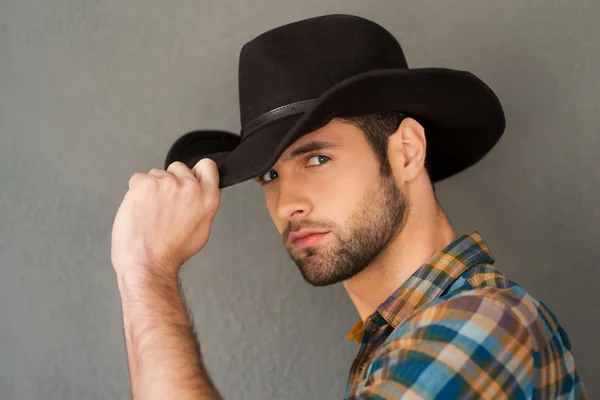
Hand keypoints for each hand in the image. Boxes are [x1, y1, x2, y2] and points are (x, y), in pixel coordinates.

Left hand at [111, 159, 220, 280]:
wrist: (147, 262)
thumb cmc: (171, 252)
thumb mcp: (201, 229)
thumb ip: (203, 205)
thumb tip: (202, 191)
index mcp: (208, 198)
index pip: (207, 166)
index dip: (195, 172)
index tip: (187, 179)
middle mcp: (190, 188)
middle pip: (178, 167)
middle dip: (170, 181)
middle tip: (164, 204)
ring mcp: (167, 183)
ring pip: (156, 174)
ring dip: (151, 188)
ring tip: (150, 212)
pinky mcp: (145, 184)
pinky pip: (138, 179)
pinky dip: (135, 192)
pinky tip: (139, 210)